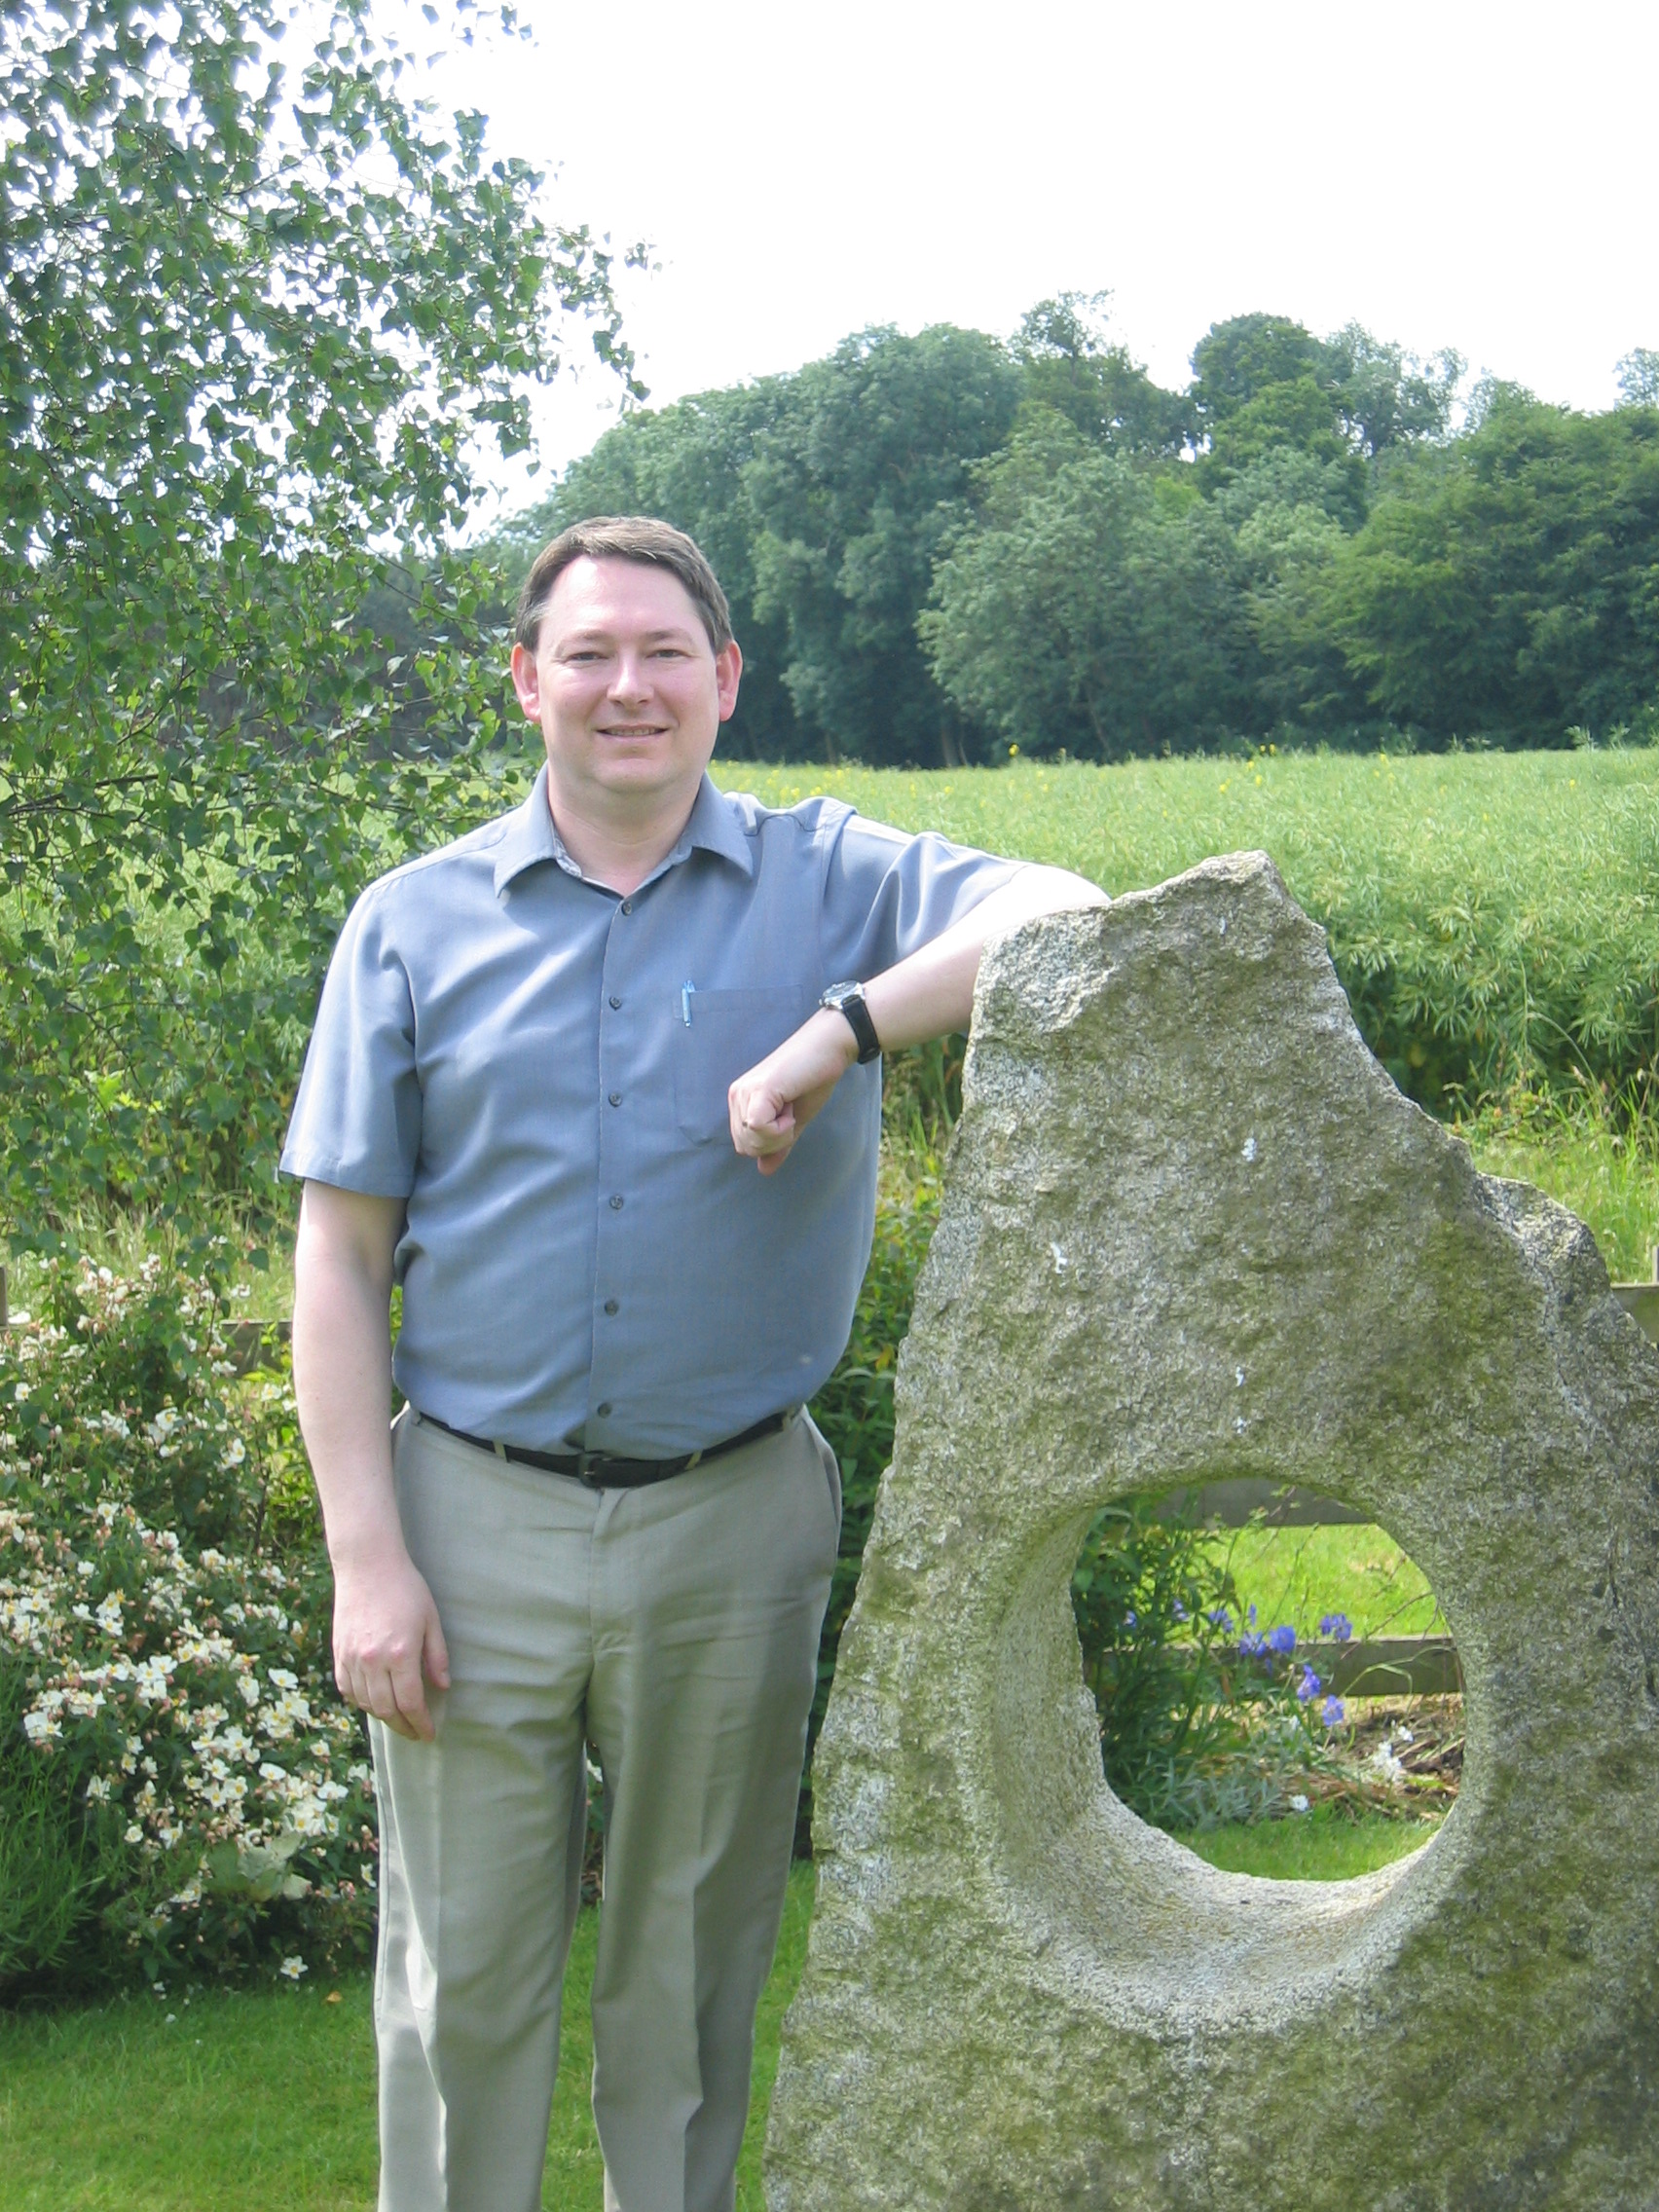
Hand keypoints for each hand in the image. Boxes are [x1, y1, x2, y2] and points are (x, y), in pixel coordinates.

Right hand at [331, 1546, 450, 1741]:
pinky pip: (346, 1688)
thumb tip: (442, 1686)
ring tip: (397, 1718)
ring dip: (382, 1716)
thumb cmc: (405, 1588)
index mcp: (400, 1654)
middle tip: (415, 1733)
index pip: (410, 1703)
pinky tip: (372, 1700)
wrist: (368, 1565)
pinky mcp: (339, 1652)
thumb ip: (437, 1656)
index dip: (420, 1723)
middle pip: (386, 1710)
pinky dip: (360, 1700)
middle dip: (403, 1727)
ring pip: (365, 1702)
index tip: (428, 1734)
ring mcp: (352, 1658)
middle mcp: (373, 1661)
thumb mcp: (430, 1619)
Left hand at [728, 1007, 859, 1175]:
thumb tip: (764, 1171)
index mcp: (741, 1101)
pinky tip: (790, 1107)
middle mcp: (737, 1095)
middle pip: (746, 1147)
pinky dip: (780, 1128)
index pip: (744, 1146)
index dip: (770, 1144)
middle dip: (774, 1142)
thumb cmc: (814, 1080)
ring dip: (779, 1133)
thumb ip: (778, 1144)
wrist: (829, 1050)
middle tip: (791, 1113)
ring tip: (790, 1105)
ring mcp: (745, 1091)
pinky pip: (759, 1128)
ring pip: (752, 1141)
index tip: (788, 1117)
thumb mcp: (794, 1121)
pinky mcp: (759, 1090)